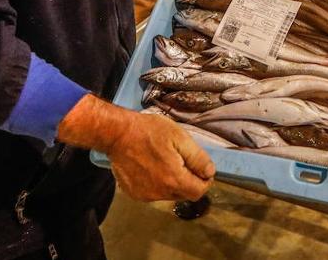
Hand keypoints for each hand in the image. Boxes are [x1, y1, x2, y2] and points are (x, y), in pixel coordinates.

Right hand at [57, 96, 213, 201]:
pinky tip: (151, 167)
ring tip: (165, 161)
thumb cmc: (149, 131)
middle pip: (184, 194)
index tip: (202, 169)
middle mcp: (159, 193)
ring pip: (168, 194)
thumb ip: (197, 158)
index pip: (199, 192)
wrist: (117, 134)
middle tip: (182, 160)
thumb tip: (210, 173)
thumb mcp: (179, 137)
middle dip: (188, 181)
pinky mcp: (133, 193)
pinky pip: (153, 193)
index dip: (204, 181)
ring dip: (172, 182)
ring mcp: (145, 195)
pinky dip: (157, 184)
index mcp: (174, 180)